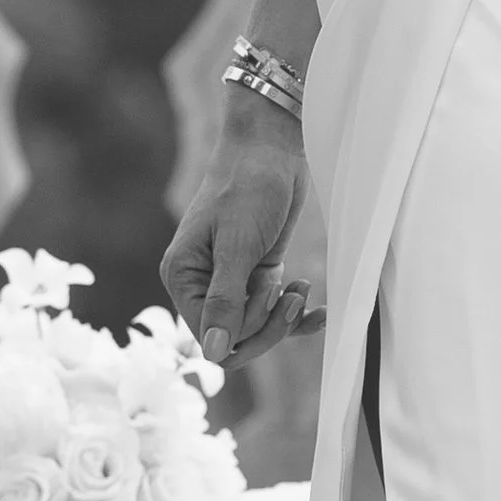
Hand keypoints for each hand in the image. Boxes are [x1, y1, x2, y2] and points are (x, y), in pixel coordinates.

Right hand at [163, 104, 320, 370]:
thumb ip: (224, 301)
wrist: (272, 146)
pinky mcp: (255, 273)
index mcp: (184, 277)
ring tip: (301, 287)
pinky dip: (295, 314)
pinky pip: (271, 311)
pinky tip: (316, 306)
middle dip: (267, 326)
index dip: (245, 331)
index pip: (209, 338)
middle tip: (291, 294)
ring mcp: (229, 280)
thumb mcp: (237, 245)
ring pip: (255, 329)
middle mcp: (201, 283)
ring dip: (283, 318)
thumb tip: (212, 353)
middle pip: (233, 339)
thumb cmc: (248, 186)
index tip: (268, 295)